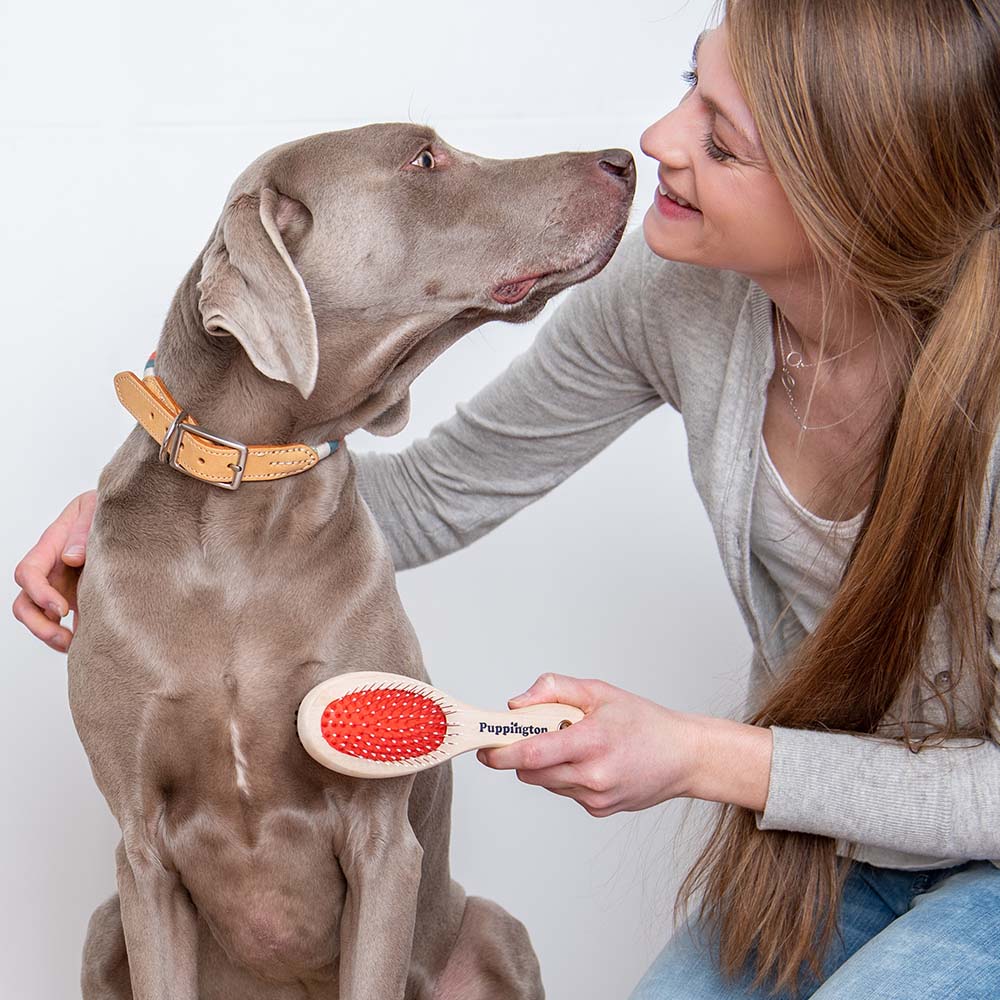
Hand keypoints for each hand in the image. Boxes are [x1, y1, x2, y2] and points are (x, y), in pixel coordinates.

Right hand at [12, 489, 96, 651]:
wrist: (124, 514)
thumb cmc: (104, 508)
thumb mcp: (94, 508)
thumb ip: (83, 531)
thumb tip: (71, 558)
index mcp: (51, 547)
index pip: (29, 572)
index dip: (39, 594)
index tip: (61, 609)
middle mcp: (51, 570)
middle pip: (25, 603)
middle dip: (39, 625)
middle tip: (66, 639)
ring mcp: (62, 586)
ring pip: (41, 618)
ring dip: (53, 636)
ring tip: (77, 647)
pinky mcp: (79, 598)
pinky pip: (68, 623)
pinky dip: (75, 636)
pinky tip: (92, 644)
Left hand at [476, 672, 706, 816]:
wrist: (684, 757)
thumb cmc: (643, 721)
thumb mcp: (600, 692)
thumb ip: (554, 690)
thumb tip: (516, 705)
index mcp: (592, 742)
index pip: (533, 754)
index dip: (502, 754)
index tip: (484, 748)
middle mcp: (593, 776)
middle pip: (531, 773)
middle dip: (519, 757)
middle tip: (524, 736)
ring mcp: (596, 797)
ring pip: (546, 783)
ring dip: (544, 766)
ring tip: (571, 744)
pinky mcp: (599, 810)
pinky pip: (565, 792)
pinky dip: (565, 777)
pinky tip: (589, 762)